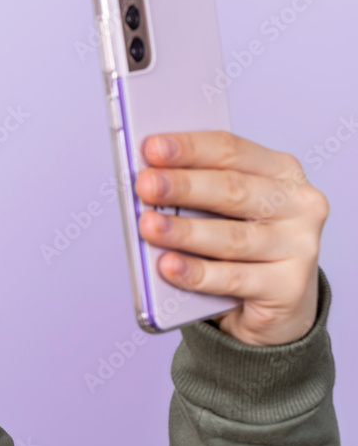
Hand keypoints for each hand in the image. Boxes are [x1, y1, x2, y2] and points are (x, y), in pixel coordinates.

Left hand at [134, 130, 328, 345]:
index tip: (152, 148)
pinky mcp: (289, 287)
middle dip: (183, 186)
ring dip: (184, 232)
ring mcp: (299, 246)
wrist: (278, 297)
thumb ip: (195, 193)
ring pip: (232, 237)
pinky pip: (233, 279)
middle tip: (146, 185)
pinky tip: (169, 266)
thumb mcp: (224, 207)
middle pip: (233, 190)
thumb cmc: (241, 239)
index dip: (189, 148)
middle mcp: (297, 204)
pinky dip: (197, 273)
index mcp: (279, 170)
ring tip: (149, 226)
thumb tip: (146, 181)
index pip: (231, 151)